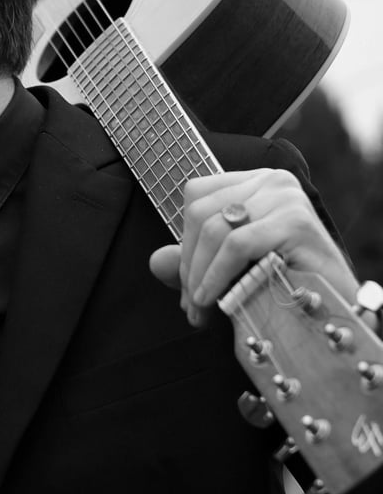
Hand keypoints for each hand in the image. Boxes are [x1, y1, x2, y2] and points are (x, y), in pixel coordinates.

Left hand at [149, 169, 359, 326]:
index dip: (183, 241)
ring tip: (200, 309)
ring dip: (199, 275)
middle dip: (188, 264)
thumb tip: (155, 262)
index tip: (187, 283)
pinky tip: (213, 300)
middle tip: (191, 304)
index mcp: (255, 183)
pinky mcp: (295, 221)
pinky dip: (217, 275)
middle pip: (199, 213)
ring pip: (214, 229)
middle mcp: (271, 180)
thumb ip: (192, 262)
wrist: (338, 312)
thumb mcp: (231, 271)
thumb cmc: (287, 287)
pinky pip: (237, 245)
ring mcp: (285, 197)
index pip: (196, 196)